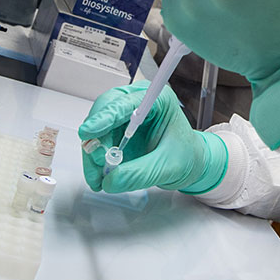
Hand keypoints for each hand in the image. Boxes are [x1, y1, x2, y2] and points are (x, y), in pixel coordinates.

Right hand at [78, 81, 227, 193]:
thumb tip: (111, 180)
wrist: (190, 162)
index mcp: (158, 100)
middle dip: (97, 138)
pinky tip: (99, 176)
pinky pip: (98, 141)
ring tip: (98, 177)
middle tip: (97, 162)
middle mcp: (138, 102)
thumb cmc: (186, 156)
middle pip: (105, 111)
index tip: (88, 131)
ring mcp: (125, 116)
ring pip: (97, 127)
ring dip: (93, 154)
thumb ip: (140, 174)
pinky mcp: (117, 130)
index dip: (104, 117)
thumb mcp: (168, 167)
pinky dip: (95, 160)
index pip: (125, 103)